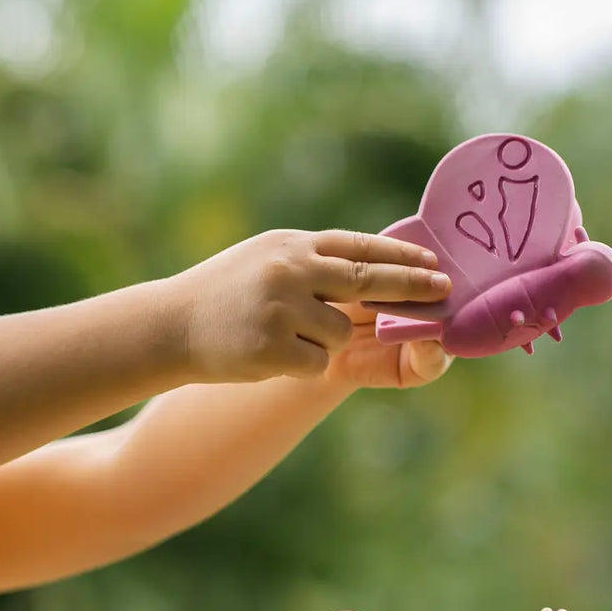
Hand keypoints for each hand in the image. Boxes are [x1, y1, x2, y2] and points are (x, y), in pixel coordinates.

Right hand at [168, 229, 449, 382]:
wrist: (168, 327)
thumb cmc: (220, 294)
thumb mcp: (264, 259)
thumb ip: (311, 260)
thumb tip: (368, 266)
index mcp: (292, 245)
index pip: (360, 249)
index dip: (402, 259)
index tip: (436, 266)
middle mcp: (290, 270)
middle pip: (369, 282)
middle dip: (411, 290)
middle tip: (444, 293)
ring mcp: (282, 308)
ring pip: (339, 333)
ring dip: (321, 342)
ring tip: (278, 336)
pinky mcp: (273, 347)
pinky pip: (316, 363)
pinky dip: (299, 365)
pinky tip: (267, 356)